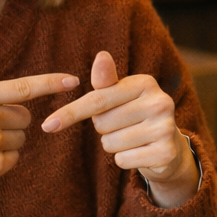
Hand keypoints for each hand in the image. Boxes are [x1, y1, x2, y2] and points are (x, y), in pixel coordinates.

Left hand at [41, 52, 198, 208]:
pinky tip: (140, 152)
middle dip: (104, 129)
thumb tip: (101, 55)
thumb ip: (106, 80)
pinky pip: (123, 160)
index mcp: (145, 83)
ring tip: (132, 138)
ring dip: (114, 145)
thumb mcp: (120, 95)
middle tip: (123, 125)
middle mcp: (160, 102)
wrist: (169, 146)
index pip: (97, 99)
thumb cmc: (135, 115)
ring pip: (111, 144)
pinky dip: (125, 160)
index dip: (70, 113)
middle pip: (102, 124)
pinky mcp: (166, 153)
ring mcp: (165, 128)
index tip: (47, 125)